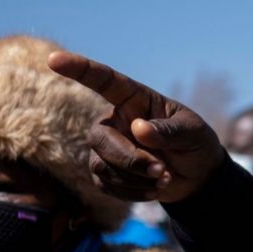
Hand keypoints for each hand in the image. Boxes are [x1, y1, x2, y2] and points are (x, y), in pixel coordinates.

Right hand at [48, 52, 224, 203]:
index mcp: (135, 100)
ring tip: (165, 178)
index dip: (79, 69)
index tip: (53, 59)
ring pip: (101, 165)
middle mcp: (114, 121)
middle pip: (99, 137)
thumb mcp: (193, 132)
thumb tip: (138, 128)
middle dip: (129, 158)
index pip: (104, 81)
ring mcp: (107, 148)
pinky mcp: (106, 174)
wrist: (198, 175)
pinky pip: (106, 185)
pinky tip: (155, 190)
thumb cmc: (195, 143)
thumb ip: (169, 130)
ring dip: (134, 177)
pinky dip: (132, 192)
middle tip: (161, 170)